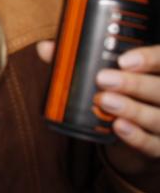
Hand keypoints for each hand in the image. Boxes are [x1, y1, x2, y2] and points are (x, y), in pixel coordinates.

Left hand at [38, 41, 159, 179]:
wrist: (134, 130)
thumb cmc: (119, 92)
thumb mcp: (106, 73)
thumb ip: (78, 60)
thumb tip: (44, 48)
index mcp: (159, 72)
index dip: (150, 59)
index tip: (123, 60)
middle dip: (134, 84)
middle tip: (103, 79)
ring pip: (158, 117)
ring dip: (132, 109)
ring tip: (105, 101)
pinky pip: (153, 145)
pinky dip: (137, 137)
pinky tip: (119, 127)